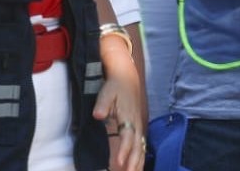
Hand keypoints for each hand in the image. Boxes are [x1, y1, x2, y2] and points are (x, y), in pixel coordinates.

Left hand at [93, 35, 144, 170]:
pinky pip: (141, 145)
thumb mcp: (107, 91)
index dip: (124, 150)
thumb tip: (98, 115)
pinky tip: (138, 166)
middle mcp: (135, 123)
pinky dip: (141, 156)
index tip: (120, 161)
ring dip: (139, 162)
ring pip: (141, 147)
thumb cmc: (115, 85)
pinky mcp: (138, 126)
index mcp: (127, 116)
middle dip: (134, 161)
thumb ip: (102, 104)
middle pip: (137, 146)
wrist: (127, 76)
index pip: (127, 136)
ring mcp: (139, 125)